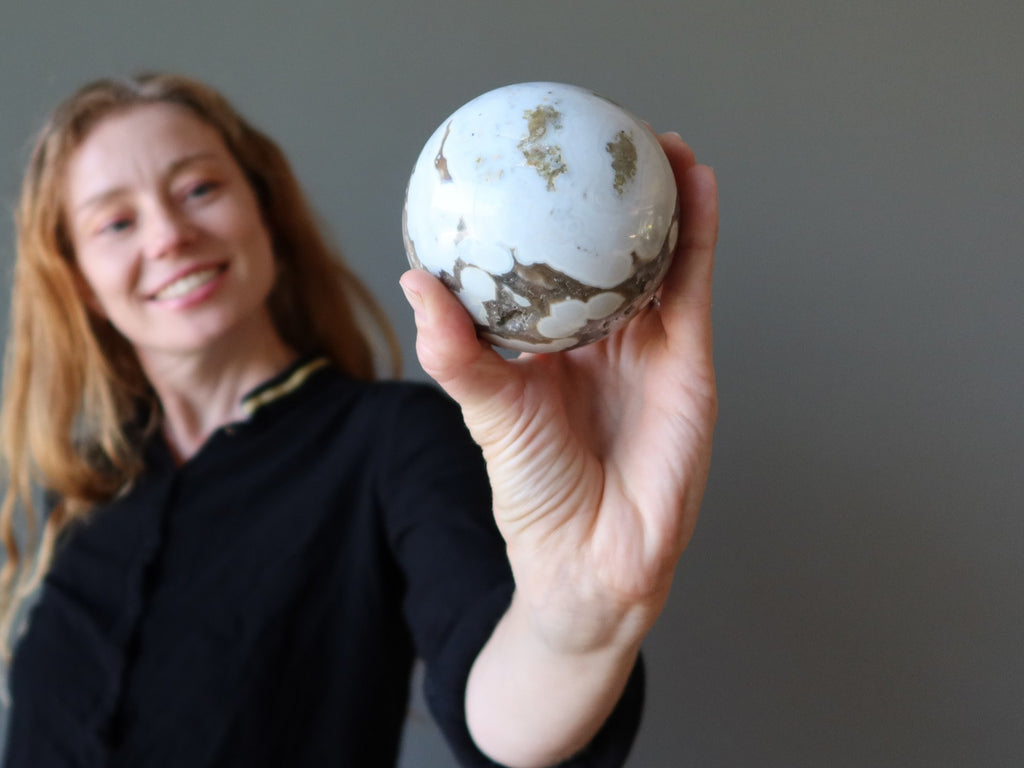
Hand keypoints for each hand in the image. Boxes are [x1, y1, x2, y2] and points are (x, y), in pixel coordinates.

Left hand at [400, 133, 717, 651]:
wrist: (592, 557)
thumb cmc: (534, 492)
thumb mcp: (489, 411)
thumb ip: (456, 350)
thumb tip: (414, 278)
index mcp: (551, 348)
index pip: (550, 269)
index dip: (547, 220)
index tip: (537, 167)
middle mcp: (602, 340)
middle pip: (608, 253)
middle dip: (609, 199)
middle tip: (601, 138)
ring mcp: (649, 346)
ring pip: (659, 257)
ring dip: (663, 199)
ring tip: (657, 142)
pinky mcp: (689, 359)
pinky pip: (693, 282)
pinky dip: (697, 232)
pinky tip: (694, 181)